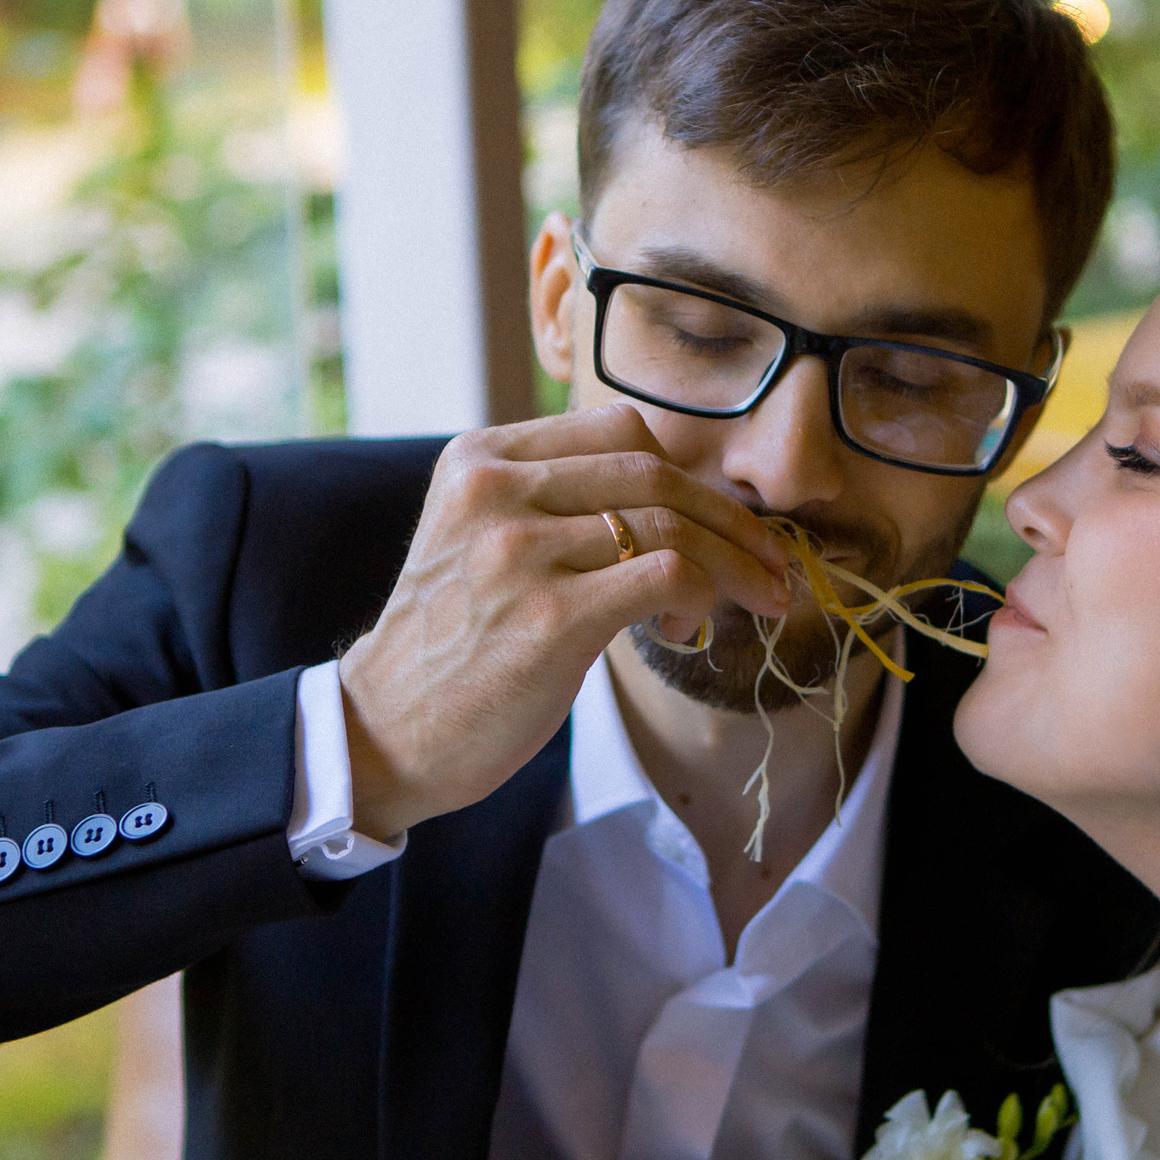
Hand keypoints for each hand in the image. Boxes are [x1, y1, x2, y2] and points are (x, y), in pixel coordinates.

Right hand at [336, 404, 791, 838]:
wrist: (387, 730)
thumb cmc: (456, 641)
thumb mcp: (483, 537)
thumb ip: (557, 500)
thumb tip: (685, 501)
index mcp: (480, 457)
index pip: (620, 429)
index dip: (689, 473)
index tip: (724, 519)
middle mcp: (495, 490)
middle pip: (655, 471)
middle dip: (732, 519)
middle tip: (773, 563)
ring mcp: (519, 550)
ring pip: (670, 524)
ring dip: (735, 563)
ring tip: (757, 599)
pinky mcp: (549, 616)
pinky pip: (666, 575)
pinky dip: (701, 596)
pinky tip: (686, 628)